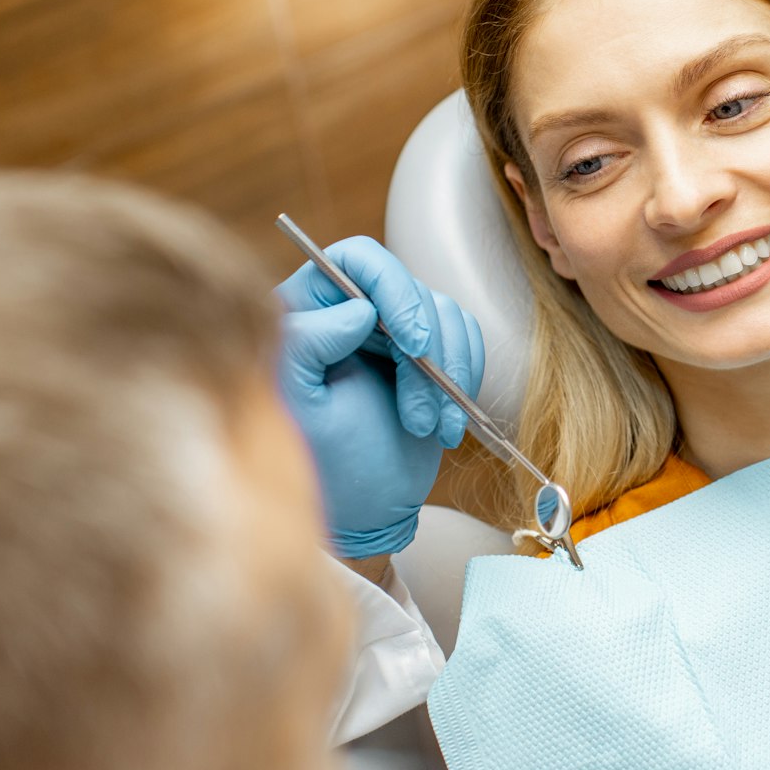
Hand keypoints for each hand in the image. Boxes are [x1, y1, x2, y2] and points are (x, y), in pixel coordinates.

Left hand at [275, 236, 483, 557]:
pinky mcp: (428, 354)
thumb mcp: (301, 409)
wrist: (362, 510)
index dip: (394, 289)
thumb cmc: (320, 465)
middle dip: (429, 354)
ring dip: (451, 372)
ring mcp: (393, 331)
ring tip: (432, 427)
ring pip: (445, 314)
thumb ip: (309, 346)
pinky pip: (465, 338)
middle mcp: (351, 310)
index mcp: (309, 311)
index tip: (413, 344)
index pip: (358, 260)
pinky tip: (448, 421)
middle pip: (412, 290)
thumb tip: (357, 310)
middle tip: (420, 414)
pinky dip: (468, 376)